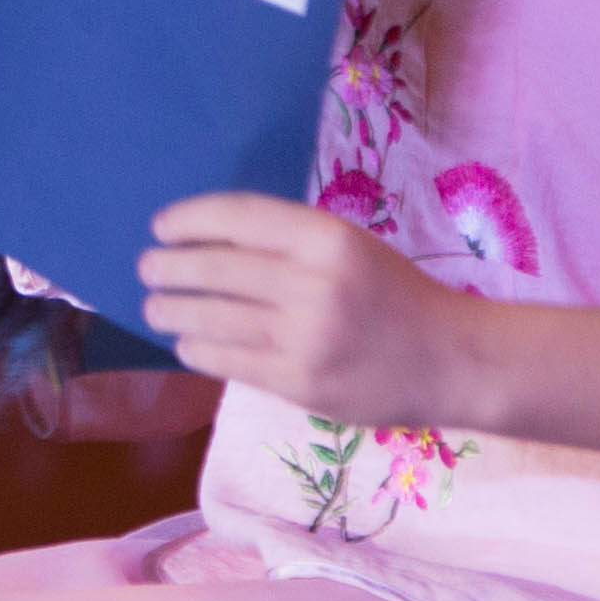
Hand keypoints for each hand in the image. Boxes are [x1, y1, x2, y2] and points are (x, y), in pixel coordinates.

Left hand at [136, 192, 483, 420]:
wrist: (451, 359)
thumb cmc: (393, 295)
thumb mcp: (349, 247)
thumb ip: (288, 243)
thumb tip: (203, 243)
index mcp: (327, 238)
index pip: (237, 217)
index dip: (189, 220)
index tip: (161, 226)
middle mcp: (313, 283)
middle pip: (214, 268)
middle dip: (169, 268)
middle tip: (148, 268)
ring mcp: (305, 337)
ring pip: (212, 318)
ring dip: (172, 310)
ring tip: (156, 307)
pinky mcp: (299, 383)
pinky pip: (228, 361)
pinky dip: (197, 348)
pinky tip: (187, 342)